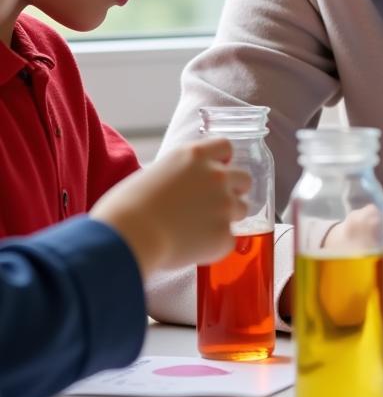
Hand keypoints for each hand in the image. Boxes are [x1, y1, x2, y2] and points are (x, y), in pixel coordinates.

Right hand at [91, 139, 249, 278]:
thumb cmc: (125, 208)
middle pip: (243, 178)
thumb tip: (183, 187)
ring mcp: (224, 204)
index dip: (223, 161)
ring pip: (242, 209)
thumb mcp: (152, 174)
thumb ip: (178, 176)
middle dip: (233, 191)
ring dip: (227, 218)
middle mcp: (216, 175)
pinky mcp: (224, 234)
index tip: (216, 171)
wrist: (127, 237)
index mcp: (194, 156)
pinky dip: (215, 246)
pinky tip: (193, 249)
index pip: (226, 147)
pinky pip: (229, 240)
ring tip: (199, 230)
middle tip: (212, 205)